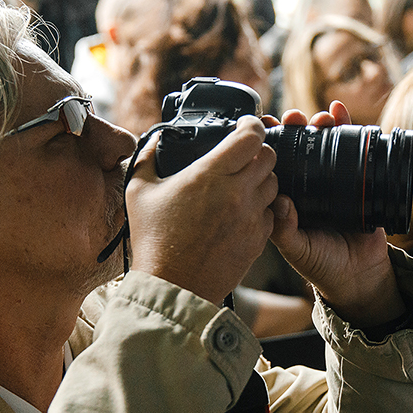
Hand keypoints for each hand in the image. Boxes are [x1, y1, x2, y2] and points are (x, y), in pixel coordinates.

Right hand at [127, 115, 278, 304]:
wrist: (172, 287)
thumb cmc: (153, 242)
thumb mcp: (138, 192)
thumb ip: (147, 158)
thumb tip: (154, 140)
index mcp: (210, 175)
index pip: (251, 137)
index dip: (252, 125)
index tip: (245, 125)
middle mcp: (237, 193)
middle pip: (269, 157)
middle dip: (258, 151)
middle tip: (242, 155)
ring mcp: (251, 217)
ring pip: (274, 184)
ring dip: (261, 179)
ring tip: (242, 184)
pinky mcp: (258, 240)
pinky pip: (271, 213)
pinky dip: (261, 207)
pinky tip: (242, 211)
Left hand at [268, 101, 404, 329]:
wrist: (360, 277)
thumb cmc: (322, 265)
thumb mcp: (296, 249)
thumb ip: (284, 230)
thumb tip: (280, 202)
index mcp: (287, 197)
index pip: (274, 163)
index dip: (269, 144)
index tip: (264, 127)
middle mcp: (308, 185)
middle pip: (299, 146)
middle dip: (295, 127)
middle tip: (293, 118)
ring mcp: (334, 180)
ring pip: (325, 143)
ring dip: (321, 124)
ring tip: (320, 116)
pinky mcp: (359, 180)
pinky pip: (354, 149)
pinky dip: (349, 128)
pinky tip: (341, 114)